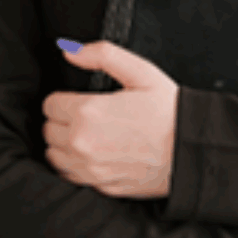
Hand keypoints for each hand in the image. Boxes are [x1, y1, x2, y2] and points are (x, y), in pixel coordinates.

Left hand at [42, 40, 179, 198]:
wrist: (189, 149)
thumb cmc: (168, 111)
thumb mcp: (141, 72)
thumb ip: (103, 55)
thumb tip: (70, 50)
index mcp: (88, 113)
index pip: (49, 104)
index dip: (64, 97)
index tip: (80, 98)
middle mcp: (82, 144)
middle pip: (48, 130)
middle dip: (62, 119)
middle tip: (87, 113)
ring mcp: (89, 169)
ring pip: (54, 154)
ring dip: (64, 143)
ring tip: (89, 133)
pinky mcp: (98, 186)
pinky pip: (69, 175)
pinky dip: (75, 164)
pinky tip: (95, 152)